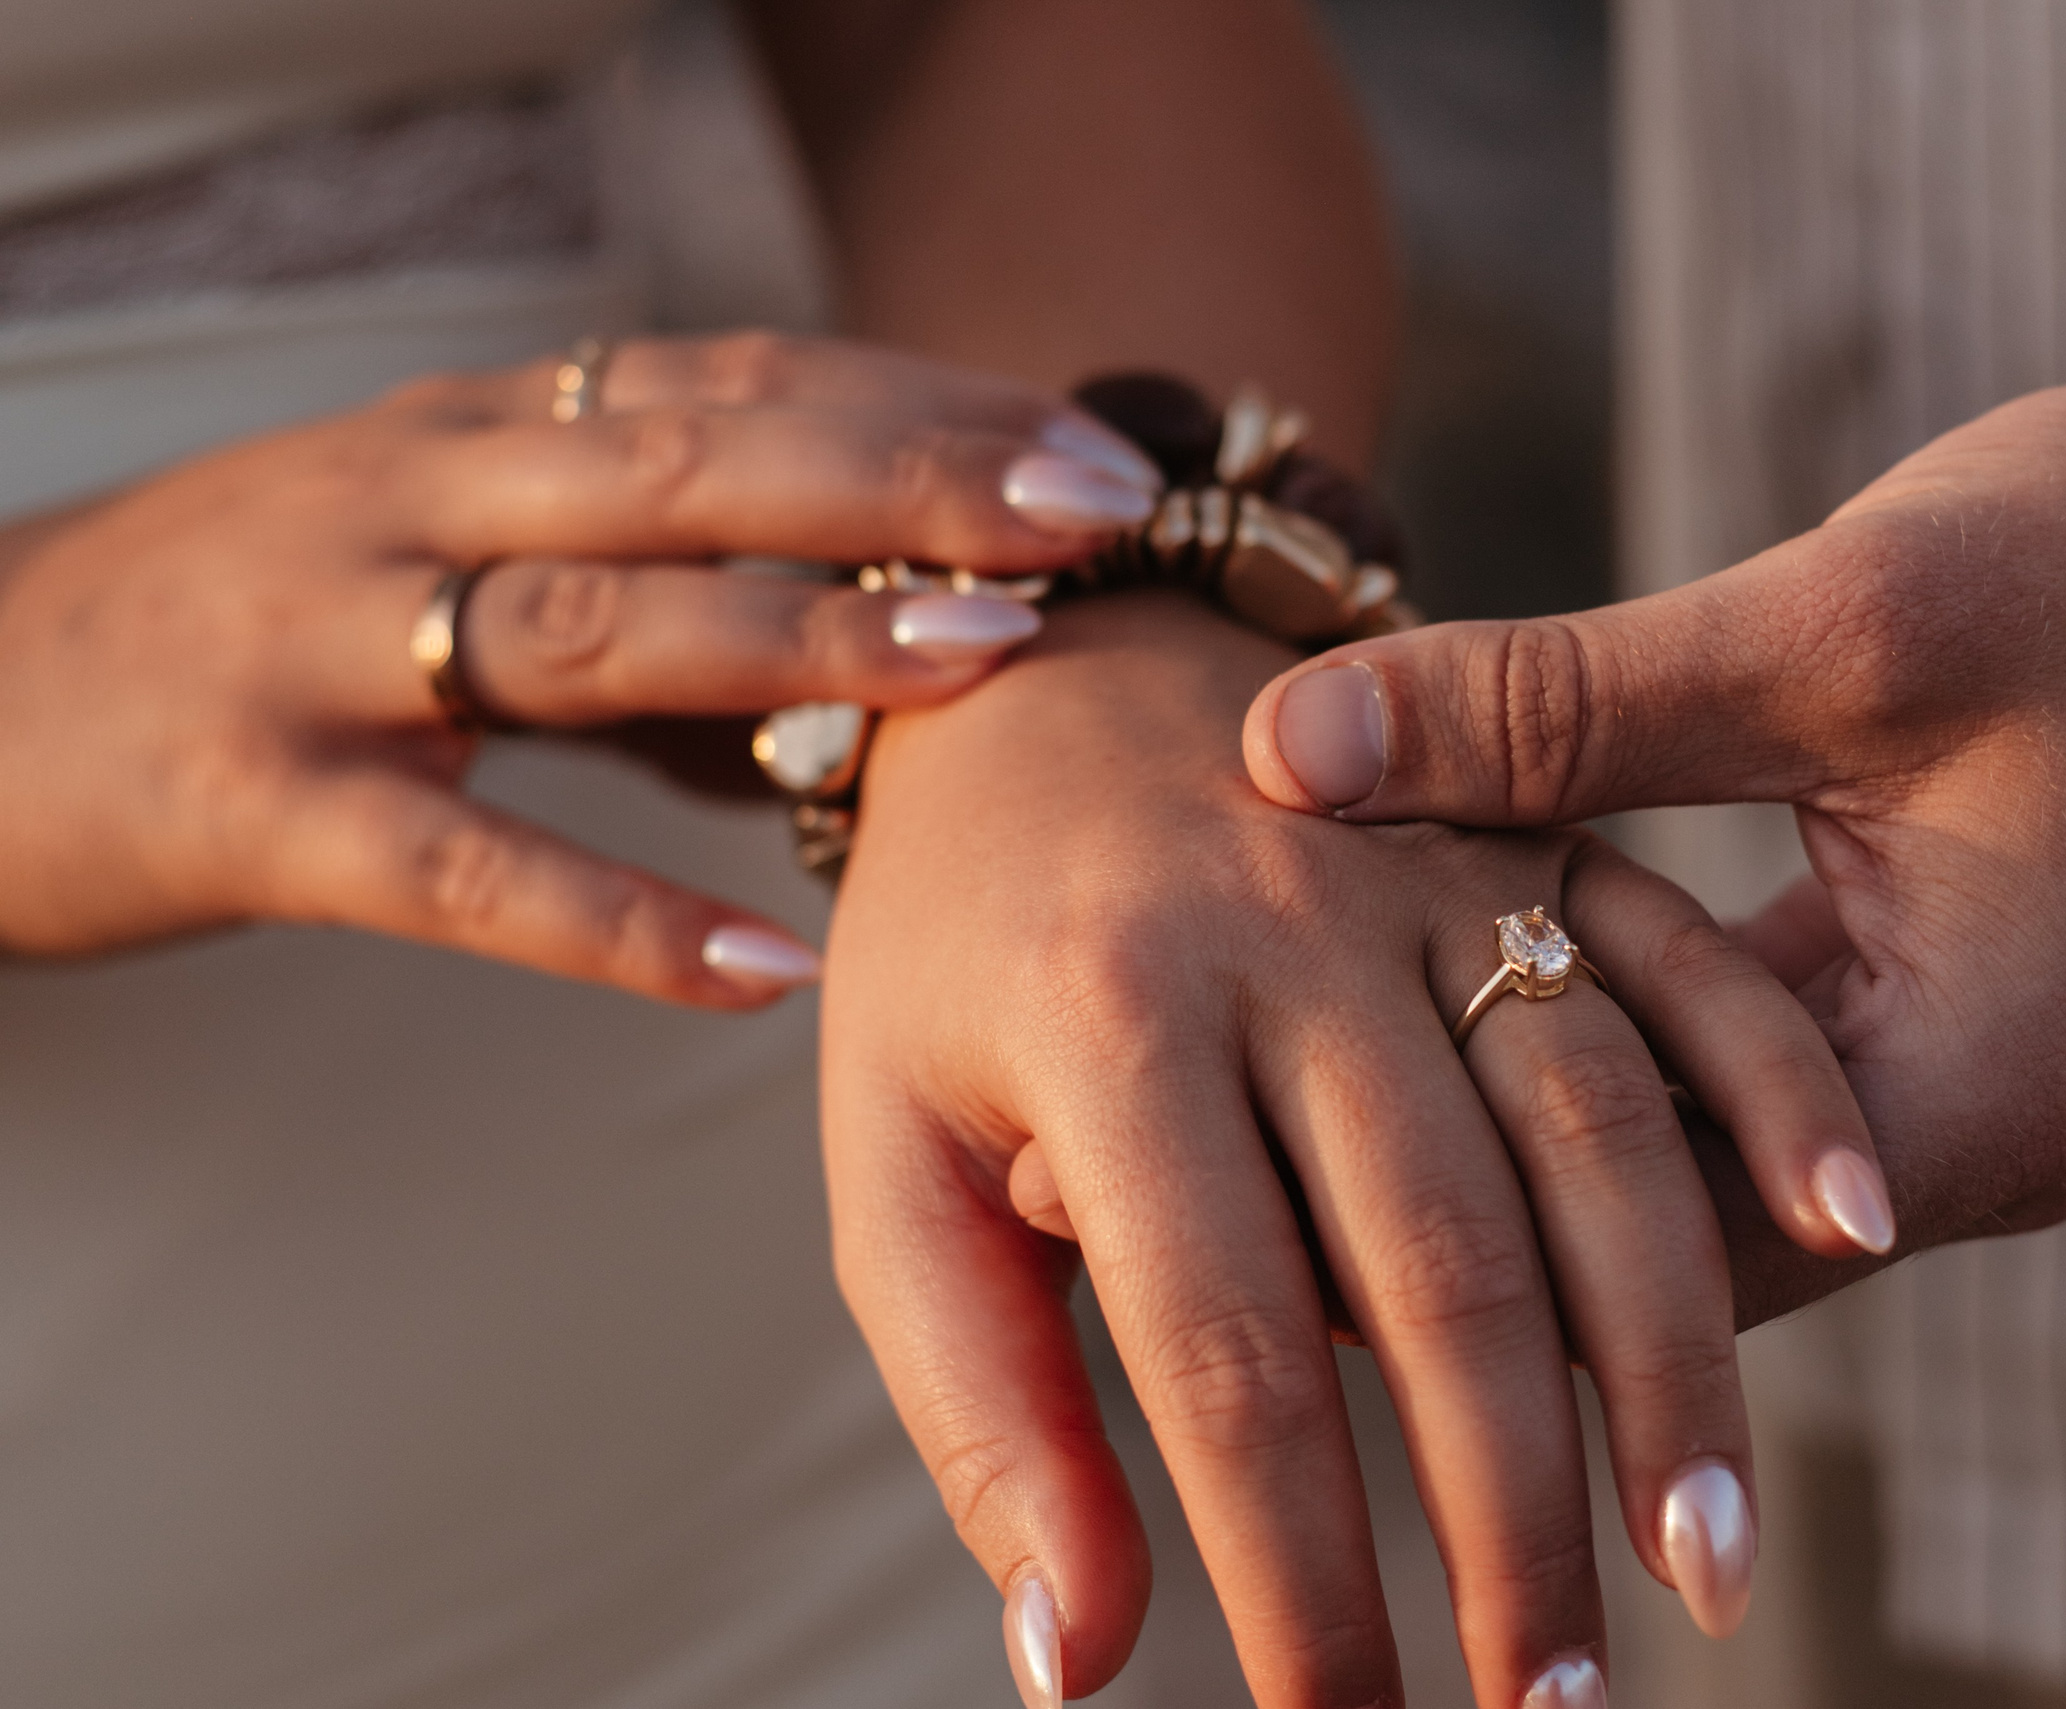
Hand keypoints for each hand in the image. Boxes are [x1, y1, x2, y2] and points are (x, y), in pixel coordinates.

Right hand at [0, 333, 1162, 1003]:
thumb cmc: (251, 633)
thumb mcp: (448, 566)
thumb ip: (651, 608)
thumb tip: (865, 683)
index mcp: (480, 434)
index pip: (733, 383)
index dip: (917, 406)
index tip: (1088, 451)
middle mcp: (416, 500)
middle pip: (692, 460)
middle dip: (905, 474)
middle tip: (1090, 513)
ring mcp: (329, 645)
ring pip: (593, 626)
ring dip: (800, 636)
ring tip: (984, 660)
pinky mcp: (259, 804)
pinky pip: (461, 865)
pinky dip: (619, 921)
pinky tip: (766, 970)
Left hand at [821, 593, 1877, 1708]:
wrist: (1044, 661)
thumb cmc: (946, 944)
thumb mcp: (886, 1151)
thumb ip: (979, 1395)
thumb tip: (1074, 1662)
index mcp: (1105, 1017)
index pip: (1227, 1355)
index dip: (1299, 1572)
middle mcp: (1287, 935)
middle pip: (1441, 1270)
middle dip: (1510, 1519)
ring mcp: (1430, 875)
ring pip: (1593, 1135)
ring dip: (1671, 1362)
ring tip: (1704, 1572)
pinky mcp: (1529, 840)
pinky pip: (1678, 965)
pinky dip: (1774, 1090)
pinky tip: (1851, 1227)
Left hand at [1242, 216, 2065, 1323]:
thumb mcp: (1835, 624)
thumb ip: (1557, 705)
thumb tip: (1283, 748)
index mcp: (1969, 1095)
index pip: (1652, 1246)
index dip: (1437, 1225)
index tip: (1237, 1198)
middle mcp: (1970, 1143)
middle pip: (1658, 1231)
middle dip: (1454, 1183)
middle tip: (1222, 1172)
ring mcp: (1957, 1090)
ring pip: (1685, 1154)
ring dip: (1520, 1100)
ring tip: (1300, 1082)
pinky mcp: (1939, 1018)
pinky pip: (1737, 1069)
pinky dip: (1608, 1025)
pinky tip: (1461, 972)